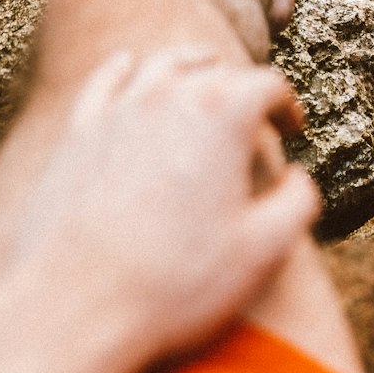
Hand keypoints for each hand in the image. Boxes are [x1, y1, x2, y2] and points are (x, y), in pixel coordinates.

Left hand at [0, 49, 318, 372]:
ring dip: (191, 66)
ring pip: (163, 64)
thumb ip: (298, 202)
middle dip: (242, 86)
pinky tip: (129, 68)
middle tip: (254, 113)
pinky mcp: (77, 132)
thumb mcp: (264, 250)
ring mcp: (119, 108)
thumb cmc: (175, 283)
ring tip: (203, 75)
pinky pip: (106, 80)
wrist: (75, 308)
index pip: (269, 85)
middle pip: (217, 68)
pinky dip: (124, 69)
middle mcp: (170, 93)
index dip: (288, 106)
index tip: (292, 130)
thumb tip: (297, 178)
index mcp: (223, 112)